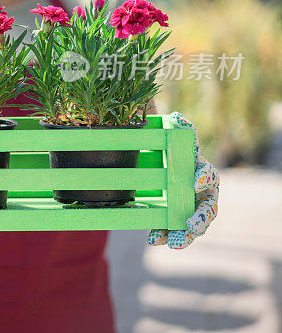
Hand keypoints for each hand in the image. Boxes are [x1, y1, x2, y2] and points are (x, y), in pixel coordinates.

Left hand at [147, 112, 218, 248]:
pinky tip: (153, 239)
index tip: (194, 182)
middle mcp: (201, 192)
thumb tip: (178, 118)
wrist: (159, 159)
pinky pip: (171, 228)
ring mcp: (189, 207)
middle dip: (200, 219)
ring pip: (193, 225)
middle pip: (206, 208)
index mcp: (202, 171)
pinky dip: (163, 235)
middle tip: (191, 225)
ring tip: (174, 242)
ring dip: (184, 235)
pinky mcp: (173, 216)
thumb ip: (180, 127)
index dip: (203, 178)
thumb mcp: (175, 134)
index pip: (208, 175)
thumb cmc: (172, 146)